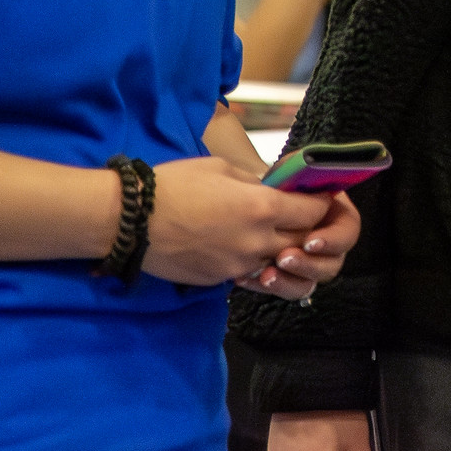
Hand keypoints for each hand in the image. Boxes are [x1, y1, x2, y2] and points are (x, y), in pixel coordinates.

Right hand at [141, 157, 329, 286]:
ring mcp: (238, 266)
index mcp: (262, 208)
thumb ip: (256, 183)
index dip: (320, 204)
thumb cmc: (174, 184)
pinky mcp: (220, 281)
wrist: (130, 220)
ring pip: (278, 262)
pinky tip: (244, 246)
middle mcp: (257, 242)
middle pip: (303, 242)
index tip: (317, 198)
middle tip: (301, 217)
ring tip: (273, 233)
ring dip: (283, 250)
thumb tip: (274, 190)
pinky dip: (256, 261)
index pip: (313, 213)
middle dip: (308, 230)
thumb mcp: (222, 169)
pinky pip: (251, 273)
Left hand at [237, 191, 361, 297]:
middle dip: (309, 263)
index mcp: (332, 212)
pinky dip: (267, 285)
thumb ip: (304, 179)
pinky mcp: (283, 275)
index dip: (333, 239)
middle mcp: (324, 239)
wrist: (233, 202)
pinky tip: (247, 278)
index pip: (348, 229)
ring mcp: (305, 261)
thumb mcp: (286, 172)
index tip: (310, 241)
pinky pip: (283, 288)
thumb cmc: (266, 183)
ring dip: (290, 280)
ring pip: (309, 282)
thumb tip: (317, 186)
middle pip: (332, 262)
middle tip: (284, 258)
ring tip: (266, 274)